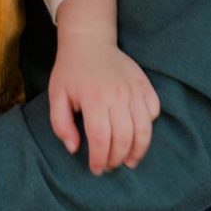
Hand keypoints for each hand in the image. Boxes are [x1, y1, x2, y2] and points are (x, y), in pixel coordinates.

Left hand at [48, 33, 160, 173]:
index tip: (96, 169)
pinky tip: (138, 134)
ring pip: (144, 129)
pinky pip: (154, 111)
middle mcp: (117, 95)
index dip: (100, 159)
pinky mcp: (145, 84)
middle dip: (118, 159)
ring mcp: (134, 89)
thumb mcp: (56, 95)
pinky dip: (148, 127)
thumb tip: (74, 149)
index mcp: (94, 99)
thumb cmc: (70, 71)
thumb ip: (61, 124)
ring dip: (138, 150)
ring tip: (129, 161)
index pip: (102, 139)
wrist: (89, 41)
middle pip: (125, 138)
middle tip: (110, 166)